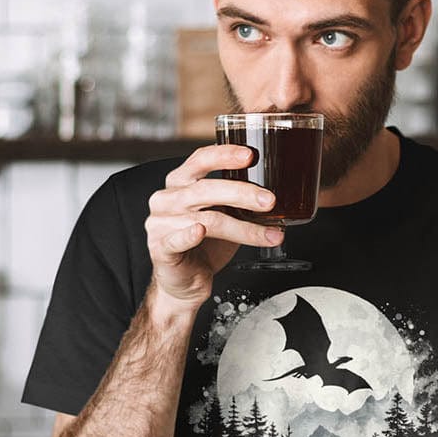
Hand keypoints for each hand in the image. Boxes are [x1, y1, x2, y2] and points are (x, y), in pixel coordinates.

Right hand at [144, 144, 282, 310]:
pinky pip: (175, 239)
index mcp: (181, 183)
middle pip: (205, 188)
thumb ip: (238, 201)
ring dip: (241, 227)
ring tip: (268, 233)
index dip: (224, 154)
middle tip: (269, 200)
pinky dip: (189, 235)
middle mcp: (168, 198)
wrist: (184, 282)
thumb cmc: (204, 245)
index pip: (201, 160)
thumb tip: (277, 195)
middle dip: (241, 192)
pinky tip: (200, 232)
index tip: (250, 155)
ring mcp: (161, 223)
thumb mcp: (224, 215)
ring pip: (205, 218)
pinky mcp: (160, 248)